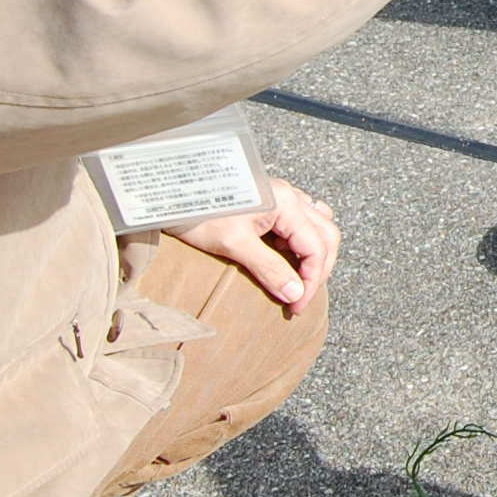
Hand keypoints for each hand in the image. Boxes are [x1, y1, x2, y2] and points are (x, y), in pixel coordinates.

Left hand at [168, 176, 339, 316]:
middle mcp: (290, 196)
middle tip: (300, 297)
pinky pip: (301, 220)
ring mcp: (281, 196)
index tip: (296, 305)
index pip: (316, 247)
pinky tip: (285, 254)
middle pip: (326, 235)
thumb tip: (296, 293)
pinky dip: (302, 241)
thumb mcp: (233, 245)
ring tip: (297, 276)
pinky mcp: (270, 200)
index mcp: (286, 203)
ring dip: (314, 253)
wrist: (170, 191)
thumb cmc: (197, 212)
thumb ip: (269, 269)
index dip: (312, 280)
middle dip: (319, 269)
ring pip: (318, 225)